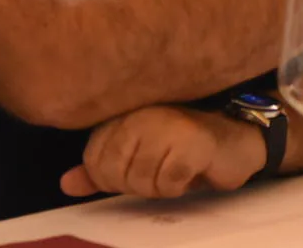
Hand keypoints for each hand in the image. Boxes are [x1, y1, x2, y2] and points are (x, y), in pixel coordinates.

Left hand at [59, 106, 263, 198]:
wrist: (236, 139)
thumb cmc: (183, 149)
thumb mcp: (137, 158)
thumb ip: (101, 169)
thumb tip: (66, 183)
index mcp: (124, 115)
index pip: (94, 162)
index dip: (114, 178)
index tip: (141, 166)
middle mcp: (142, 115)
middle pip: (115, 173)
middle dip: (138, 184)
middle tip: (162, 170)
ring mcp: (167, 125)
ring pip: (142, 181)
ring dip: (162, 187)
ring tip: (178, 168)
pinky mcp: (192, 143)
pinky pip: (168, 184)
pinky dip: (180, 186)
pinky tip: (193, 170)